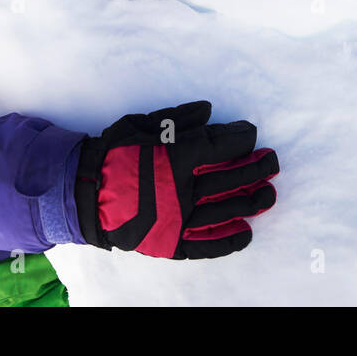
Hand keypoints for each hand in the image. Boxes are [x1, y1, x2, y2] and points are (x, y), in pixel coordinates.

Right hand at [74, 100, 278, 258]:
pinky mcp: (171, 242)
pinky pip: (207, 245)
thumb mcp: (141, 125)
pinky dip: (229, 240)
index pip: (222, 147)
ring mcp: (178, 219)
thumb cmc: (113, 153)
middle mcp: (182, 190)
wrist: (85, 192)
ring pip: (226, 210)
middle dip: (256, 168)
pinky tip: (246, 232)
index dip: (242, 139)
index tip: (252, 134)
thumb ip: (176, 118)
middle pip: (231, 178)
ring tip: (268, 195)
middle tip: (272, 162)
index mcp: (175, 158)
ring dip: (251, 201)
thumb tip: (209, 110)